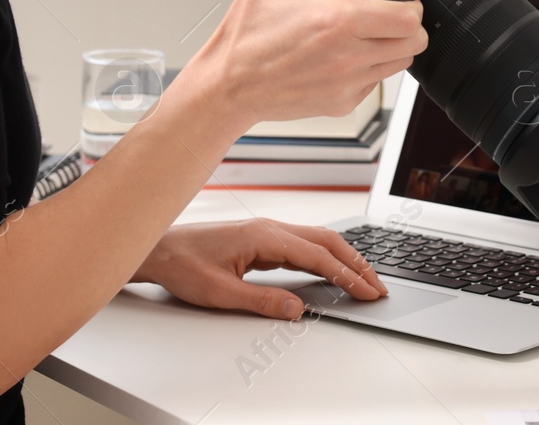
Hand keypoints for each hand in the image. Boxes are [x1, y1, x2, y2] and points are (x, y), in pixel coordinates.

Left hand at [131, 218, 387, 320]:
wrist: (160, 249)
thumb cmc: (183, 265)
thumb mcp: (221, 293)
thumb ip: (261, 301)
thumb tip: (297, 309)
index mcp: (265, 236)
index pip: (318, 256)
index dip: (347, 275)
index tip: (367, 292)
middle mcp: (270, 228)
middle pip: (327, 241)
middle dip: (357, 263)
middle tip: (378, 286)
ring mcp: (267, 231)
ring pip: (318, 240)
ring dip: (344, 258)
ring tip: (364, 279)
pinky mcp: (263, 239)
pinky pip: (304, 245)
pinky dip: (326, 257)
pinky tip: (333, 271)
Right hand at [179, 0, 427, 129]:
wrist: (227, 85)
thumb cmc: (245, 35)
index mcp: (337, 21)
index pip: (407, 18)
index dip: (412, 4)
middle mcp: (348, 56)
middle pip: (413, 43)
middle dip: (409, 26)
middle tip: (391, 14)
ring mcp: (347, 84)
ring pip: (399, 65)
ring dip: (393, 48)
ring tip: (370, 33)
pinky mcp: (341, 104)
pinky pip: (375, 85)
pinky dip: (371, 69)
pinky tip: (349, 55)